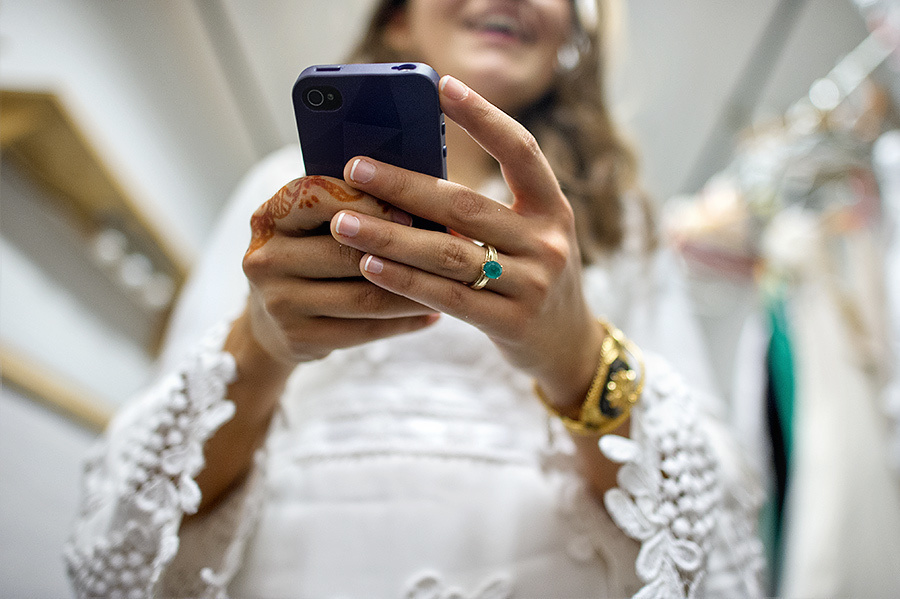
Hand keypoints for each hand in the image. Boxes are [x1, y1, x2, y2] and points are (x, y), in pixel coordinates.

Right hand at [241, 175, 438, 365]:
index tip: (412, 213)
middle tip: (446, 253)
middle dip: (402, 252)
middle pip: (346, 253)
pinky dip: (403, 322)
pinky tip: (432, 314)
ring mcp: (279, 303)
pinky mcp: (298, 338)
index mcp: (270, 217)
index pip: (317, 197)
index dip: (367, 203)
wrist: (269, 320)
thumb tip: (423, 197)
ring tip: (450, 285)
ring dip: (414, 292)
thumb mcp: (312, 226)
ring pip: (362, 297)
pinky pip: (364, 330)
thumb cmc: (309, 256)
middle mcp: (266, 258)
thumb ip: (351, 207)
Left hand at [330, 76, 604, 409]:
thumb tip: (407, 177)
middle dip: (404, 185)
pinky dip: (404, 280)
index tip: (442, 87)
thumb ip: (487, 210)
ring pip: (448, 253)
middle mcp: (547, 242)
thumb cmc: (533, 277)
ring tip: (343, 222)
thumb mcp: (528, 235)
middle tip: (354, 168)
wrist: (569, 344)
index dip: (484, 117)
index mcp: (552, 208)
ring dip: (390, 236)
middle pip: (466, 206)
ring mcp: (533, 285)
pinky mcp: (512, 323)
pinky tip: (369, 265)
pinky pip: (447, 297)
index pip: (521, 151)